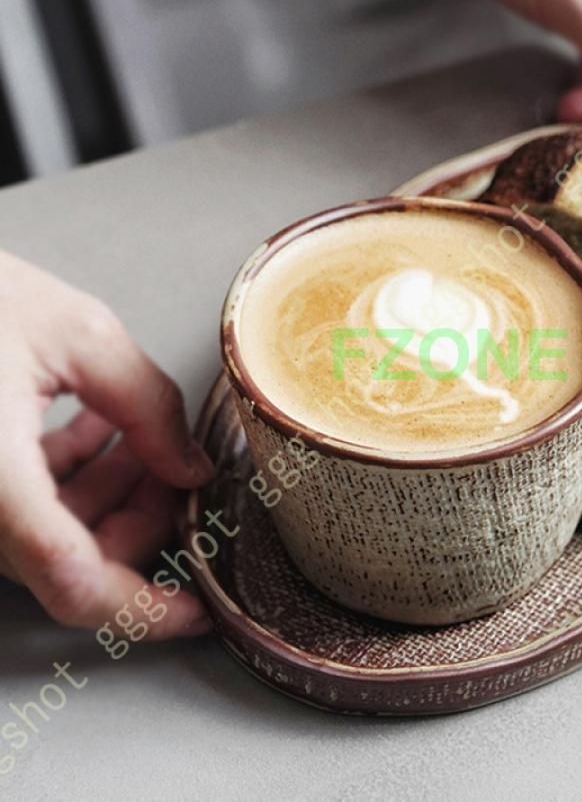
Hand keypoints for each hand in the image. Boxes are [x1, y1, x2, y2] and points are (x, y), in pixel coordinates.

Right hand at [0, 251, 213, 637]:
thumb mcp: (76, 333)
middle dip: (141, 517)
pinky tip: (96, 427)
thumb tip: (191, 468)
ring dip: (111, 493)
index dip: (144, 610)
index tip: (198, 611)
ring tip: (141, 431)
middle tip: (177, 463)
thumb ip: (149, 405)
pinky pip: (20, 508)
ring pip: (50, 535)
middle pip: (74, 557)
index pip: (74, 581)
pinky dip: (70, 480)